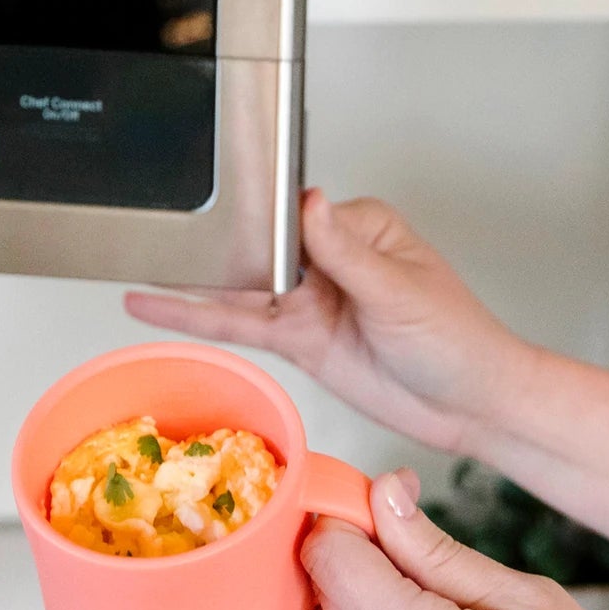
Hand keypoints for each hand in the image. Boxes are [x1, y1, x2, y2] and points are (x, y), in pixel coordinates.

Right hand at [125, 190, 529, 454]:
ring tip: (137, 267)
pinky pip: (242, 325)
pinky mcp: (299, 338)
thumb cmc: (457, 340)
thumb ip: (347, 253)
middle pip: (257, 246)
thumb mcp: (401, 292)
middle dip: (210, 243)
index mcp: (357, 228)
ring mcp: (309, 299)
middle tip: (153, 232)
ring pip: (240, 286)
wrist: (471, 406)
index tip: (214, 213)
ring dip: (192, 282)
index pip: (291, 212)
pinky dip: (200, 317)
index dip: (251, 216)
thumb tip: (311, 202)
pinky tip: (161, 309)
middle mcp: (327, 258)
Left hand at [303, 472, 608, 609]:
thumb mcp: (531, 601)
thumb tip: (385, 497)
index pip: (328, 558)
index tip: (381, 496)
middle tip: (407, 525)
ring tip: (426, 575)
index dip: (346, 513)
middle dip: (351, 545)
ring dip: (358, 587)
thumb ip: (438, 549)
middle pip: (323, 589)